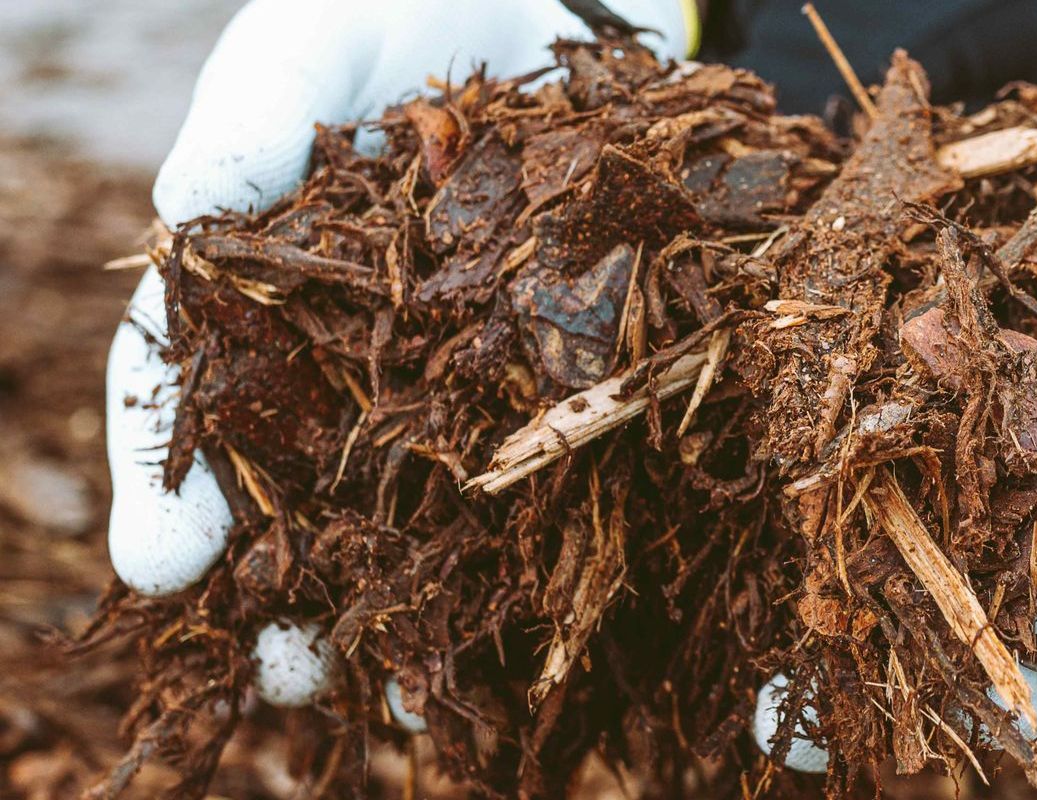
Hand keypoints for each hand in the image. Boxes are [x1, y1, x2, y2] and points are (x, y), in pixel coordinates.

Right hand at [105, 0, 694, 715]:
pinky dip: (534, 527)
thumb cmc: (391, 10)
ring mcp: (440, 358)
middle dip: (288, 579)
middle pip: (296, 476)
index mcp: (250, 281)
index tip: (165, 570)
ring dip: (406, 589)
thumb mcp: (311, 36)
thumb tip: (195, 206)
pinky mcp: (546, 357)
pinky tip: (540, 601)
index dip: (169, 482)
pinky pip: (536, 450)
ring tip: (404, 680)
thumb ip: (256, 111)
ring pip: (411, 493)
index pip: (189, 392)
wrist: (537, 3)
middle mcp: (336, 340)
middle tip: (287, 672)